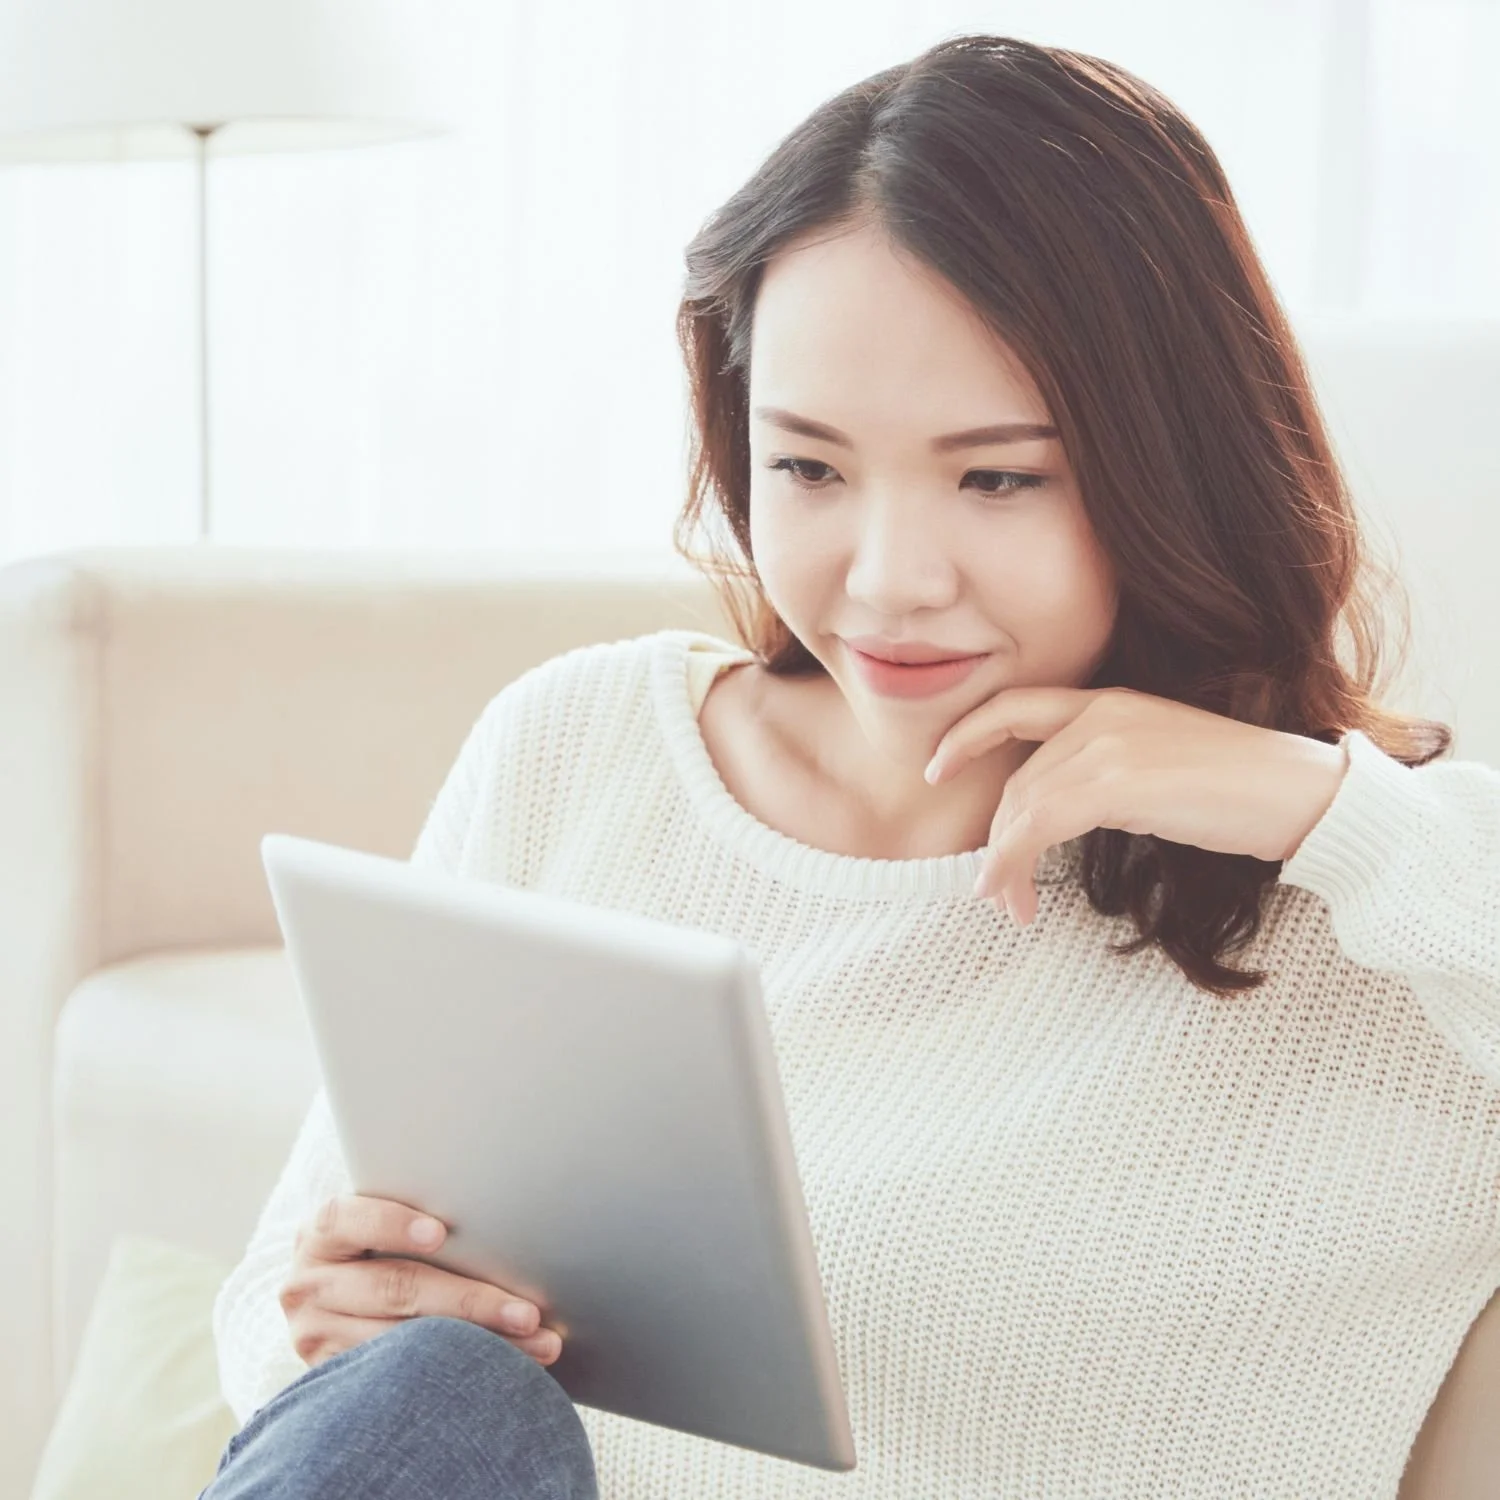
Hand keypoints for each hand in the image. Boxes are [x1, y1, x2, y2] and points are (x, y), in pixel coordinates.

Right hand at [279, 1194, 563, 1369]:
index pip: (348, 1220)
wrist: (330, 1297)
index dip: (393, 1224)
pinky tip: (499, 1371)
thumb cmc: (376, 1246)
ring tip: (537, 1345)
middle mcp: (309, 1286)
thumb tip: (493, 1201)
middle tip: (530, 1313)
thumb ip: (415, 1213)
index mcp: (321, 1234)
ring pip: (405, 1344)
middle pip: (395, 1289)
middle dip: (471, 1301)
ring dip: (481, 1346)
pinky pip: (400, 1380)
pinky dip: (455, 1375)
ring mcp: (315, 1336)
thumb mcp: (377, 1221)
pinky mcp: (333, 1377)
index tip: (440, 1232)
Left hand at [924, 686, 1348, 925]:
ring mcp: (1109, 745)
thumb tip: (1064, 815)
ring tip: (1006, 904)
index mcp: (1112, 701)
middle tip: (993, 888)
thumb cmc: (1244, 792)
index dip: (968, 734)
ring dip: (1003, 862)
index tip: (936, 766)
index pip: (1017, 707)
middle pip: (1017, 778)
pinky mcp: (1119, 783)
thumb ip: (1111, 774)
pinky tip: (1010, 892)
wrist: (1306, 796)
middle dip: (997, 836)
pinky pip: (1038, 824)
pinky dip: (1011, 862)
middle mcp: (1103, 714)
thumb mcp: (1163, 765)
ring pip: (1022, 805)